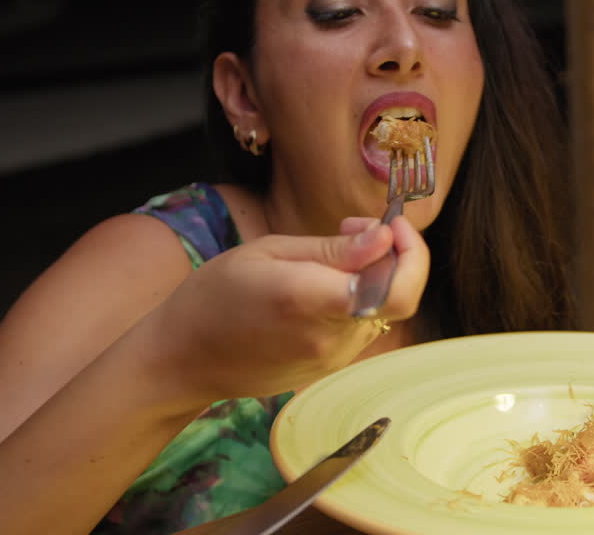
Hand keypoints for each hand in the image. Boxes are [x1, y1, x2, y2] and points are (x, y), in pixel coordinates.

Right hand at [155, 215, 427, 402]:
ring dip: (374, 277)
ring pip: (381, 312)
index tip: (391, 225)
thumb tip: (383, 238)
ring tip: (330, 254)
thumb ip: (330, 250)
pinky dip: (357, 298)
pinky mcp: (327, 367)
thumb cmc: (214, 295)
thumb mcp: (266, 253)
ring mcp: (331, 358)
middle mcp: (328, 336)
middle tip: (362, 229)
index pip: (394, 288)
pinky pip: (360, 327)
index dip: (409, 253)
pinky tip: (323, 283)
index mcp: (309, 299)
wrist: (185, 359)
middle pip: (397, 299)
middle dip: (396, 257)